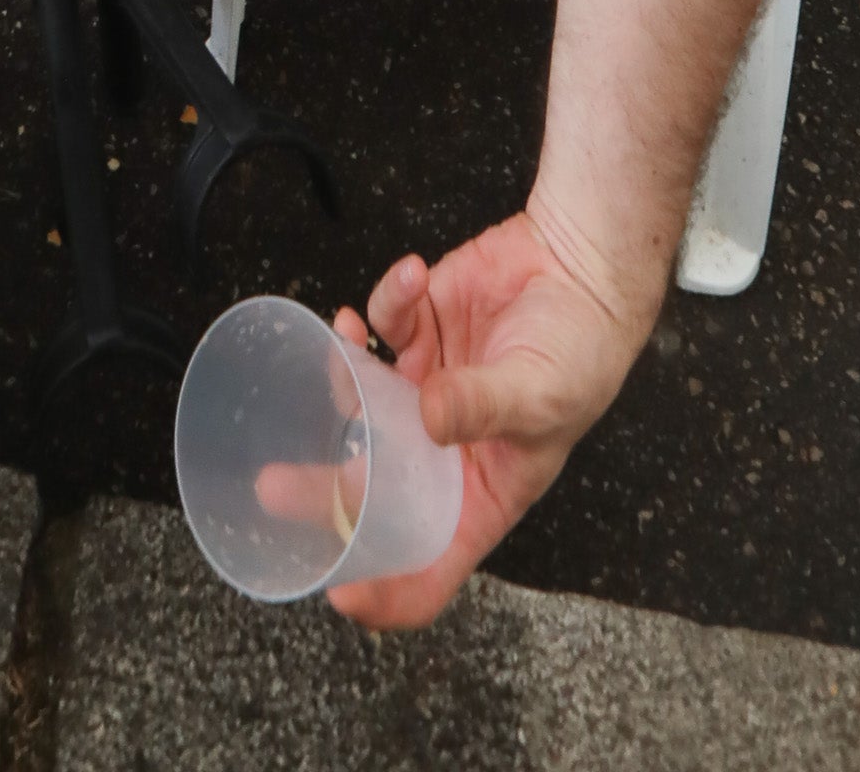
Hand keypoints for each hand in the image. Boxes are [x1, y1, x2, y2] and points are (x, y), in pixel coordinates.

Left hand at [326, 213, 648, 631]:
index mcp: (482, 490)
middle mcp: (446, 448)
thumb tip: (431, 417)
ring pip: (362, 400)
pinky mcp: (420, 331)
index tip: (342, 591)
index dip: (388, 589)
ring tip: (338, 346)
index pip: (432, 561)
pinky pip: (384, 324)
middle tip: (275, 485)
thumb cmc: (583, 353)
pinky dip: (386, 302)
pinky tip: (412, 279)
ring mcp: (427, 387)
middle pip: (375, 485)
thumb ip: (482, 406)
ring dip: (340, 377)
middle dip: (324, 489)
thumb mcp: (541, 397)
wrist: (584, 267)